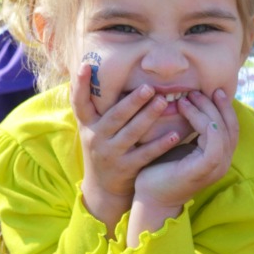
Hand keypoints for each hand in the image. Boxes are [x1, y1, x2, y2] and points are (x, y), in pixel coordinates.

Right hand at [70, 63, 183, 234]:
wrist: (102, 189)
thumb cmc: (103, 147)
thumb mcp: (92, 127)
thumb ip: (96, 105)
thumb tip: (92, 66)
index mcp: (88, 124)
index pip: (79, 102)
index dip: (80, 84)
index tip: (86, 65)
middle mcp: (97, 138)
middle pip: (114, 117)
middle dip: (132, 102)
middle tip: (149, 87)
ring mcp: (111, 154)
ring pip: (131, 133)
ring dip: (148, 117)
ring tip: (163, 102)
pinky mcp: (126, 169)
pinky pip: (146, 154)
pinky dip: (160, 144)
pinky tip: (174, 133)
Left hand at [127, 89, 239, 245]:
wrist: (150, 197)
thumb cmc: (161, 170)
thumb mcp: (179, 144)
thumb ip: (190, 129)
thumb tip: (189, 100)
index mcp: (219, 157)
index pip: (230, 128)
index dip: (224, 108)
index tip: (212, 90)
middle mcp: (222, 162)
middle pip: (230, 126)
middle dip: (218, 105)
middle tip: (202, 89)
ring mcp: (216, 167)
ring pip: (221, 129)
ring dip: (206, 109)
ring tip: (188, 97)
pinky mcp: (205, 168)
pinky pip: (212, 138)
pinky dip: (200, 119)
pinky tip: (184, 108)